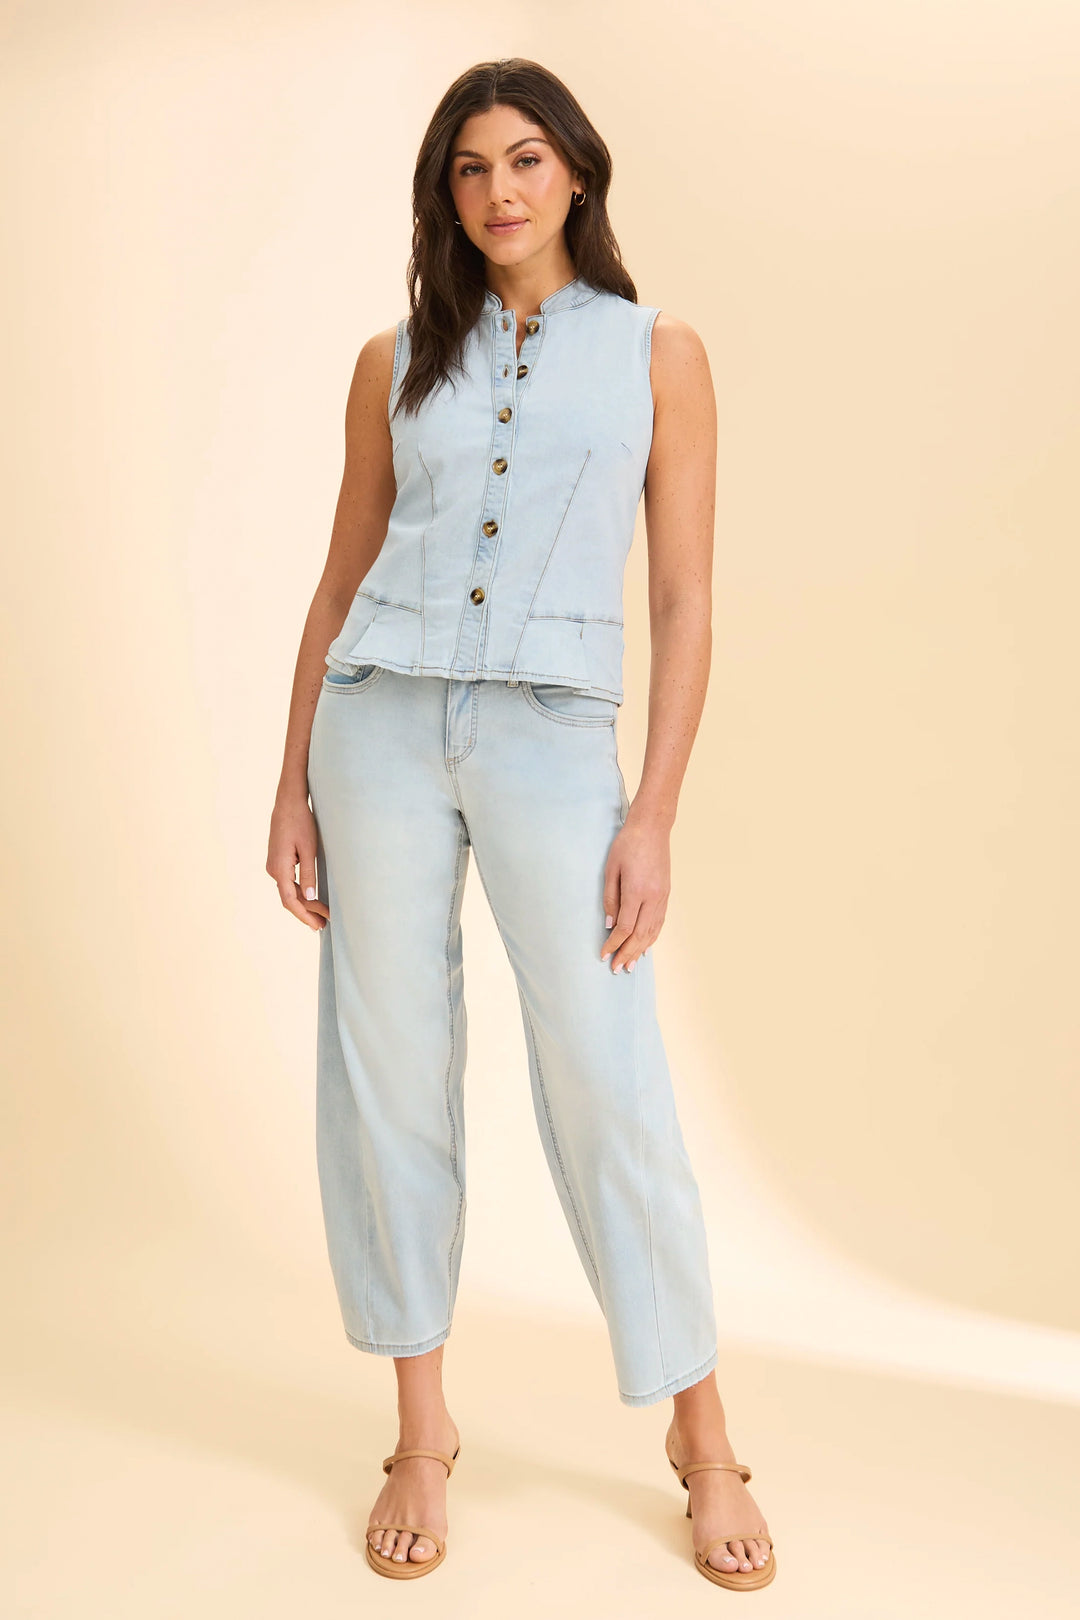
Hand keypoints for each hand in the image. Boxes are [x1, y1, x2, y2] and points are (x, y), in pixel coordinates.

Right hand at [266, 795, 329, 931]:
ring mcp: (273, 865)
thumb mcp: (309, 849)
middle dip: (307, 912)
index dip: (304, 916)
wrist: (288, 803)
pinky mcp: (278, 861)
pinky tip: (310, 899)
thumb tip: (308, 898)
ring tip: (321, 915)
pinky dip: (299, 893)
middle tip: (324, 925)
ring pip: (288, 891)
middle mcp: (273, 870)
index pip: (290, 901)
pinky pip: (287, 883)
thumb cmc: (301, 822)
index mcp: (279, 869)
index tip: (318, 925)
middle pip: (289, 898)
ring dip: (304, 904)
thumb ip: (309, 875)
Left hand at [600, 807, 669, 971]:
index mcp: (637, 891)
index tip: (604, 955)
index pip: (625, 928)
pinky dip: (652, 937)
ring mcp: (663, 897)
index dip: (614, 945)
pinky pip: (660, 922)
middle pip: (640, 935)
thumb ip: (610, 899)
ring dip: (641, 950)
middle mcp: (653, 897)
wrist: (652, 827)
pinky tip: (645, 946)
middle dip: (628, 954)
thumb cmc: (627, 844)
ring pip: (653, 931)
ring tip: (631, 965)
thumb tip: (610, 925)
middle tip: (617, 969)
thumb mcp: (611, 869)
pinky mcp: (666, 894)